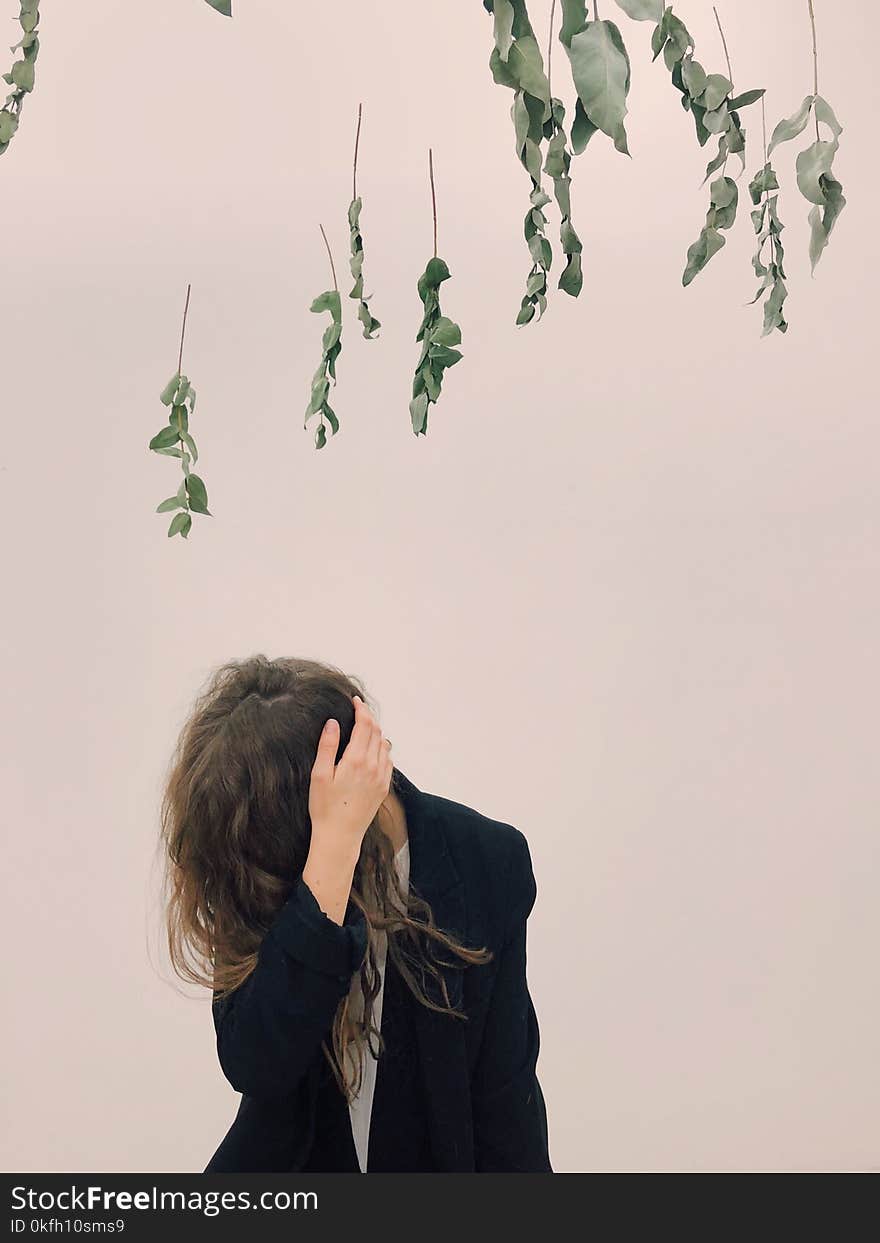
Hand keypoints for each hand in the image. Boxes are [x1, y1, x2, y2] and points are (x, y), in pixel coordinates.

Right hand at [308, 695, 392, 854]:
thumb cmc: (324, 807)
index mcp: (356, 760)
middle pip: (377, 732)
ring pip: (384, 744)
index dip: (361, 710)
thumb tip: (333, 723)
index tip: (355, 701)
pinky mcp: (383, 787)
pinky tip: (373, 749)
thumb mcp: (319, 775)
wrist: (340, 836)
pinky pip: (388, 760)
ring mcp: (381, 777)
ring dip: (376, 732)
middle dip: (368, 718)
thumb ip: (327, 746)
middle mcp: (373, 766)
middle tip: (358, 711)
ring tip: (363, 727)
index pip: (365, 725)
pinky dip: (382, 748)